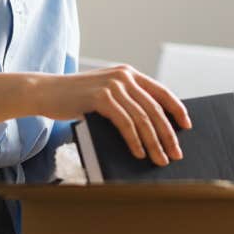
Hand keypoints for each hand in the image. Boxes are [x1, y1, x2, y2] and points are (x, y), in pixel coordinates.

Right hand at [35, 65, 191, 166]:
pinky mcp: (100, 98)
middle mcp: (124, 76)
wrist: (46, 92)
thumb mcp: (106, 94)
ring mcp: (112, 86)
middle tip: (176, 154)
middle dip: (168, 134)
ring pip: (143, 118)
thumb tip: (153, 129)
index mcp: (128, 74)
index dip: (176, 109)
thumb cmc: (76, 99)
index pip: (161, 91)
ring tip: (160, 160)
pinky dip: (134, 141)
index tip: (187, 126)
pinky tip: (139, 153)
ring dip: (153, 143)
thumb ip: (126, 101)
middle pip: (155, 109)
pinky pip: (125, 123)